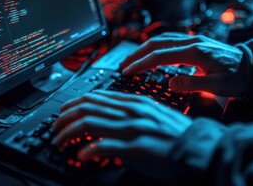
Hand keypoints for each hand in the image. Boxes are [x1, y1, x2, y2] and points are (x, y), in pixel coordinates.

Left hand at [53, 90, 192, 179]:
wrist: (197, 147)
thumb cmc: (175, 133)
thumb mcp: (151, 115)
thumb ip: (130, 112)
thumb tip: (110, 116)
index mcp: (133, 102)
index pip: (95, 97)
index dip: (74, 103)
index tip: (63, 112)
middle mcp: (130, 112)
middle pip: (87, 107)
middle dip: (64, 117)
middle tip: (55, 128)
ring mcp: (132, 128)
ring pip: (89, 123)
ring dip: (69, 132)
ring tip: (59, 141)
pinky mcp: (135, 148)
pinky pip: (104, 146)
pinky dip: (88, 150)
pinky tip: (81, 156)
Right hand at [120, 32, 245, 96]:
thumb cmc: (238, 77)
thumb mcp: (218, 86)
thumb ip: (193, 84)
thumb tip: (171, 83)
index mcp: (195, 52)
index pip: (160, 56)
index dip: (141, 64)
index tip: (128, 71)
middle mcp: (193, 42)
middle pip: (157, 44)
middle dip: (138, 54)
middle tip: (123, 64)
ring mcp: (194, 40)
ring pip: (163, 40)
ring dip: (145, 48)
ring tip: (133, 58)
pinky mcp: (196, 43)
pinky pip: (171, 41)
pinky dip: (157, 47)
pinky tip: (152, 54)